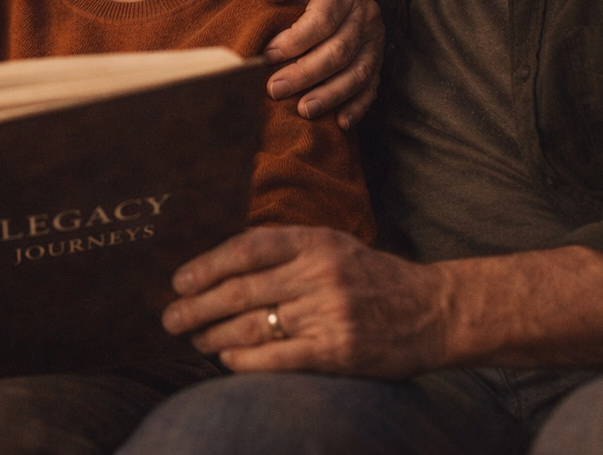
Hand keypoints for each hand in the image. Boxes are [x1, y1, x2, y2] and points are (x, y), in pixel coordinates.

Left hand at [161, 226, 448, 377]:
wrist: (432, 311)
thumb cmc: (372, 277)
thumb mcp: (333, 245)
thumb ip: (285, 249)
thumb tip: (222, 262)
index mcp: (315, 242)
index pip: (247, 248)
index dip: (207, 264)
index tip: (179, 280)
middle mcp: (319, 274)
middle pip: (241, 291)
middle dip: (197, 306)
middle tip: (170, 318)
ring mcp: (328, 313)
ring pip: (253, 325)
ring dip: (215, 336)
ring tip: (195, 340)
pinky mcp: (337, 350)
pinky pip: (278, 358)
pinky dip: (246, 361)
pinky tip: (227, 361)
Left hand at [260, 0, 383, 126]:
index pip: (322, 20)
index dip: (296, 40)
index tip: (269, 56)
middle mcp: (365, 16)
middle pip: (339, 51)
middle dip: (305, 74)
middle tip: (275, 89)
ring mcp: (375, 42)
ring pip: (358, 73)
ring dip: (330, 95)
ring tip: (303, 110)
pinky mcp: (378, 62)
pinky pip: (372, 88)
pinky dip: (357, 107)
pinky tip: (339, 122)